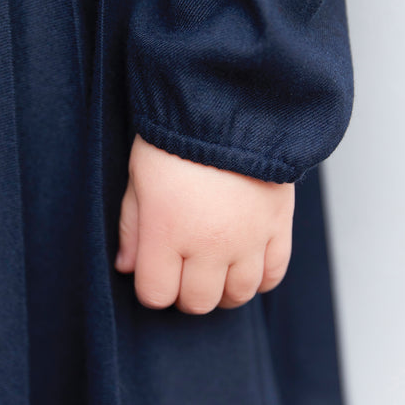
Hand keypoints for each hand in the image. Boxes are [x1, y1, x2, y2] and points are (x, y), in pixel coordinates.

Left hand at [115, 133, 294, 314]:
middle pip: (197, 302)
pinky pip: (274, 275)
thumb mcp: (139, 175)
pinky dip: (260, 278)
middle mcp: (209, 245)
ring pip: (238, 295)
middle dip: (186, 290)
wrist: (232, 103)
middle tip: (185, 265)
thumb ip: (132, 225)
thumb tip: (127, 266)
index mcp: (166, 232)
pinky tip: (247, 262)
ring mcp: (248, 239)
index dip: (152, 285)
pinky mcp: (278, 226)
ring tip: (217, 265)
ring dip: (223, 288)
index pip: (156, 294)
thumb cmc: (177, 135)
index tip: (155, 267)